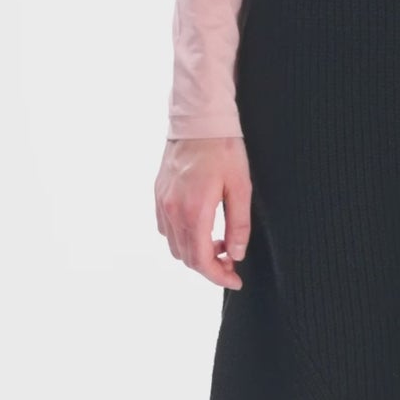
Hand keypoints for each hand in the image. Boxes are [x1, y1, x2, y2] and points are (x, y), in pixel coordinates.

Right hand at [155, 134, 250, 289]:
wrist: (199, 120)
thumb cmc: (224, 150)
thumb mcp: (241, 187)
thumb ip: (238, 224)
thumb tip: (236, 254)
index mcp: (194, 211)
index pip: (201, 260)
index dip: (218, 276)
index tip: (235, 280)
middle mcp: (172, 211)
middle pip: (186, 258)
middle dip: (210, 267)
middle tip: (232, 263)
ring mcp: (162, 203)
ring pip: (175, 246)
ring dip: (196, 253)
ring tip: (219, 242)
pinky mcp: (158, 194)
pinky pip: (166, 229)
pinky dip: (183, 238)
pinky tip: (201, 228)